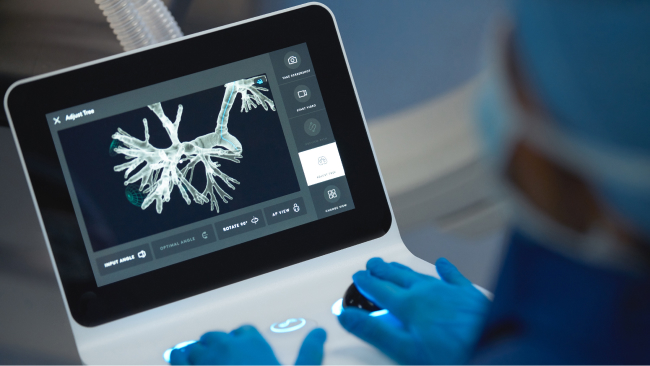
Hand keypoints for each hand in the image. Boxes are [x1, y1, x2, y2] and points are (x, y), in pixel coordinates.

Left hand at [170, 325, 326, 364]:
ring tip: (199, 364)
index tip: (243, 351)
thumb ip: (309, 353)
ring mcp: (204, 361)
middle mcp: (226, 348)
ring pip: (193, 347)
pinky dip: (178, 361)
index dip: (243, 341)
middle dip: (217, 347)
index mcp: (253, 345)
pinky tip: (182, 364)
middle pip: (216, 337)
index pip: (243, 331)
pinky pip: (177, 359)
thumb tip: (319, 334)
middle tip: (222, 363)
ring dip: (195, 354)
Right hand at [337, 257, 489, 363]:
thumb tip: (347, 317)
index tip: (357, 278)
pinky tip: (442, 264)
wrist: (496, 346)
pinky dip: (445, 270)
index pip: (379, 290)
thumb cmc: (454, 355)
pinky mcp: (469, 296)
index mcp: (409, 306)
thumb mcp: (405, 350)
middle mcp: (427, 293)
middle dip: (382, 270)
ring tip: (393, 266)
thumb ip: (375, 331)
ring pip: (419, 275)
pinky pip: (453, 277)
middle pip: (397, 277)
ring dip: (403, 270)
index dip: (365, 283)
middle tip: (371, 265)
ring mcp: (449, 292)